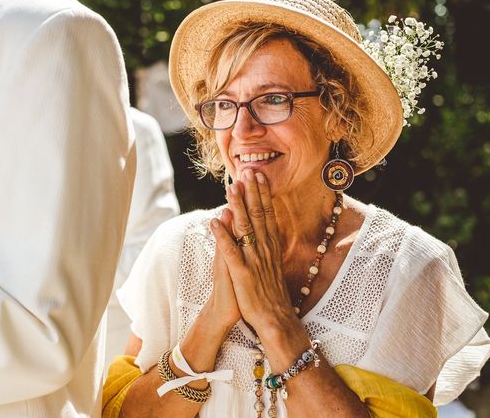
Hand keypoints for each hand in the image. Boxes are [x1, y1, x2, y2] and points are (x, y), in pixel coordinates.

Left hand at [210, 169, 296, 336]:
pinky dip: (223, 235)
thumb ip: (268, 244)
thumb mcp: (272, 264)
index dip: (262, 194)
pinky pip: (230, 251)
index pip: (267, 214)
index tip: (258, 175)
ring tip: (231, 188)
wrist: (274, 319)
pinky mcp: (242, 274)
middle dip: (251, 192)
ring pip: (245, 228)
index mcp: (270, 246)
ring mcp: (253, 260)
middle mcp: (264, 249)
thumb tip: (264, 227)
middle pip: (257, 215)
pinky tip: (215, 221)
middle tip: (247, 171)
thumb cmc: (270, 292)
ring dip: (237, 206)